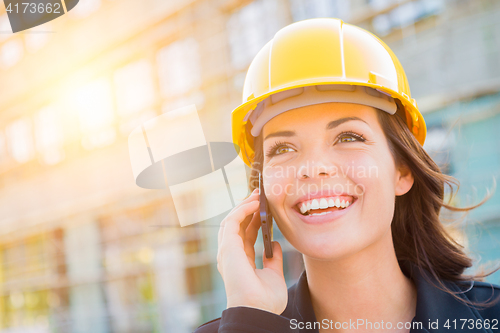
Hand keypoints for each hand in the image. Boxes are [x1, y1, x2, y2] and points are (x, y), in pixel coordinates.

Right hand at [217, 188, 287, 314]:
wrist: (258, 309)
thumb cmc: (265, 300)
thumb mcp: (274, 276)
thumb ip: (273, 260)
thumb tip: (275, 245)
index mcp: (240, 262)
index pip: (245, 236)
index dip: (254, 221)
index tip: (265, 210)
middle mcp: (231, 255)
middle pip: (237, 225)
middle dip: (247, 209)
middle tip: (260, 196)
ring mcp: (227, 251)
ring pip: (231, 220)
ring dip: (244, 205)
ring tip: (258, 195)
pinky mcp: (227, 246)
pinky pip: (233, 221)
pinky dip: (242, 209)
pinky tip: (255, 203)